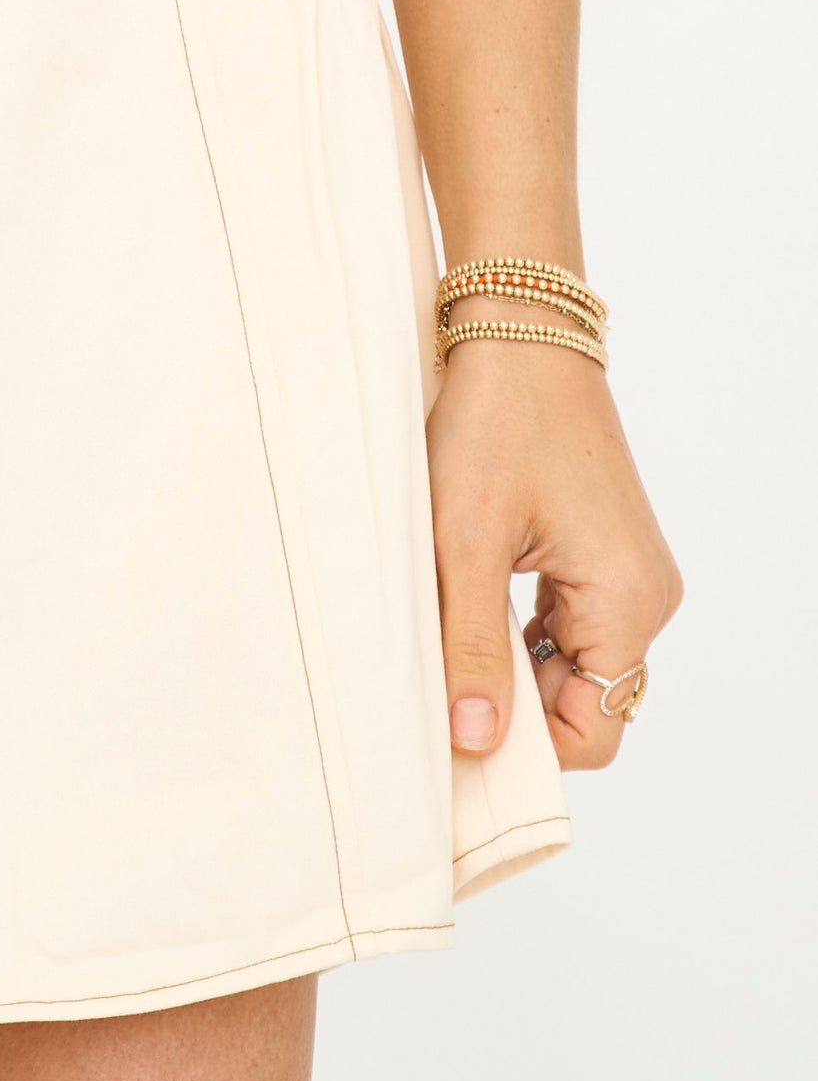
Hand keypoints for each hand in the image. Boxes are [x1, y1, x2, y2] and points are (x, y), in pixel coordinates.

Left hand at [427, 336, 681, 767]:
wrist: (520, 330)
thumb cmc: (496, 421)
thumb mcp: (466, 542)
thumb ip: (472, 647)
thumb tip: (474, 742)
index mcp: (628, 601)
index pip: (593, 731)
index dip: (527, 750)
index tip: (455, 739)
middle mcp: (645, 595)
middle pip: (585, 701)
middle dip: (514, 708)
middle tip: (436, 692)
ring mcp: (627, 570)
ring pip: (571, 662)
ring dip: (511, 665)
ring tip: (445, 640)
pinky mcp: (602, 548)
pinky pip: (569, 620)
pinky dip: (520, 629)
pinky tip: (467, 605)